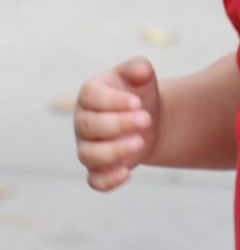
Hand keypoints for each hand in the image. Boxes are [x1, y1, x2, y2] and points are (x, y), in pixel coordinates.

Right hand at [74, 57, 160, 190]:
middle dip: (119, 124)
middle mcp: (83, 121)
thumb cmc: (138, 92)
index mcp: (90, 94)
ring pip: (89, 155)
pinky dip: (107, 181)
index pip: (92, 97)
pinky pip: (94, 180)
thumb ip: (140, 68)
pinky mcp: (98, 168)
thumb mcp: (141, 76)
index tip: (137, 102)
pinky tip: (126, 173)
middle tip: (146, 119)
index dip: (112, 101)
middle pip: (91, 126)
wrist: (147, 118)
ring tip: (139, 143)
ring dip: (114, 152)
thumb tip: (141, 70)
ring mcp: (88, 146)